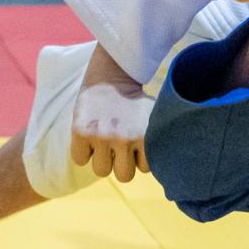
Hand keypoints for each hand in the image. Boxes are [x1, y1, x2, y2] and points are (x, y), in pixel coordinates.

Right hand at [69, 45, 152, 181]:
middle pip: (124, 176)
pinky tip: (91, 135)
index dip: (140, 157)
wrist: (113, 72)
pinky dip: (83, 151)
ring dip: (103, 159)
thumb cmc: (135, 100)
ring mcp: (101, 136)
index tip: (137, 142)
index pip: (145, 168)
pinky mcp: (81, 132)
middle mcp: (123, 138)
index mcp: (145, 135)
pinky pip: (80, 159)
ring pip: (102, 171)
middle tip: (120, 143)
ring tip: (105, 139)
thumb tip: (168, 168)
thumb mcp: (154, 119)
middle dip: (123, 163)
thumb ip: (157, 143)